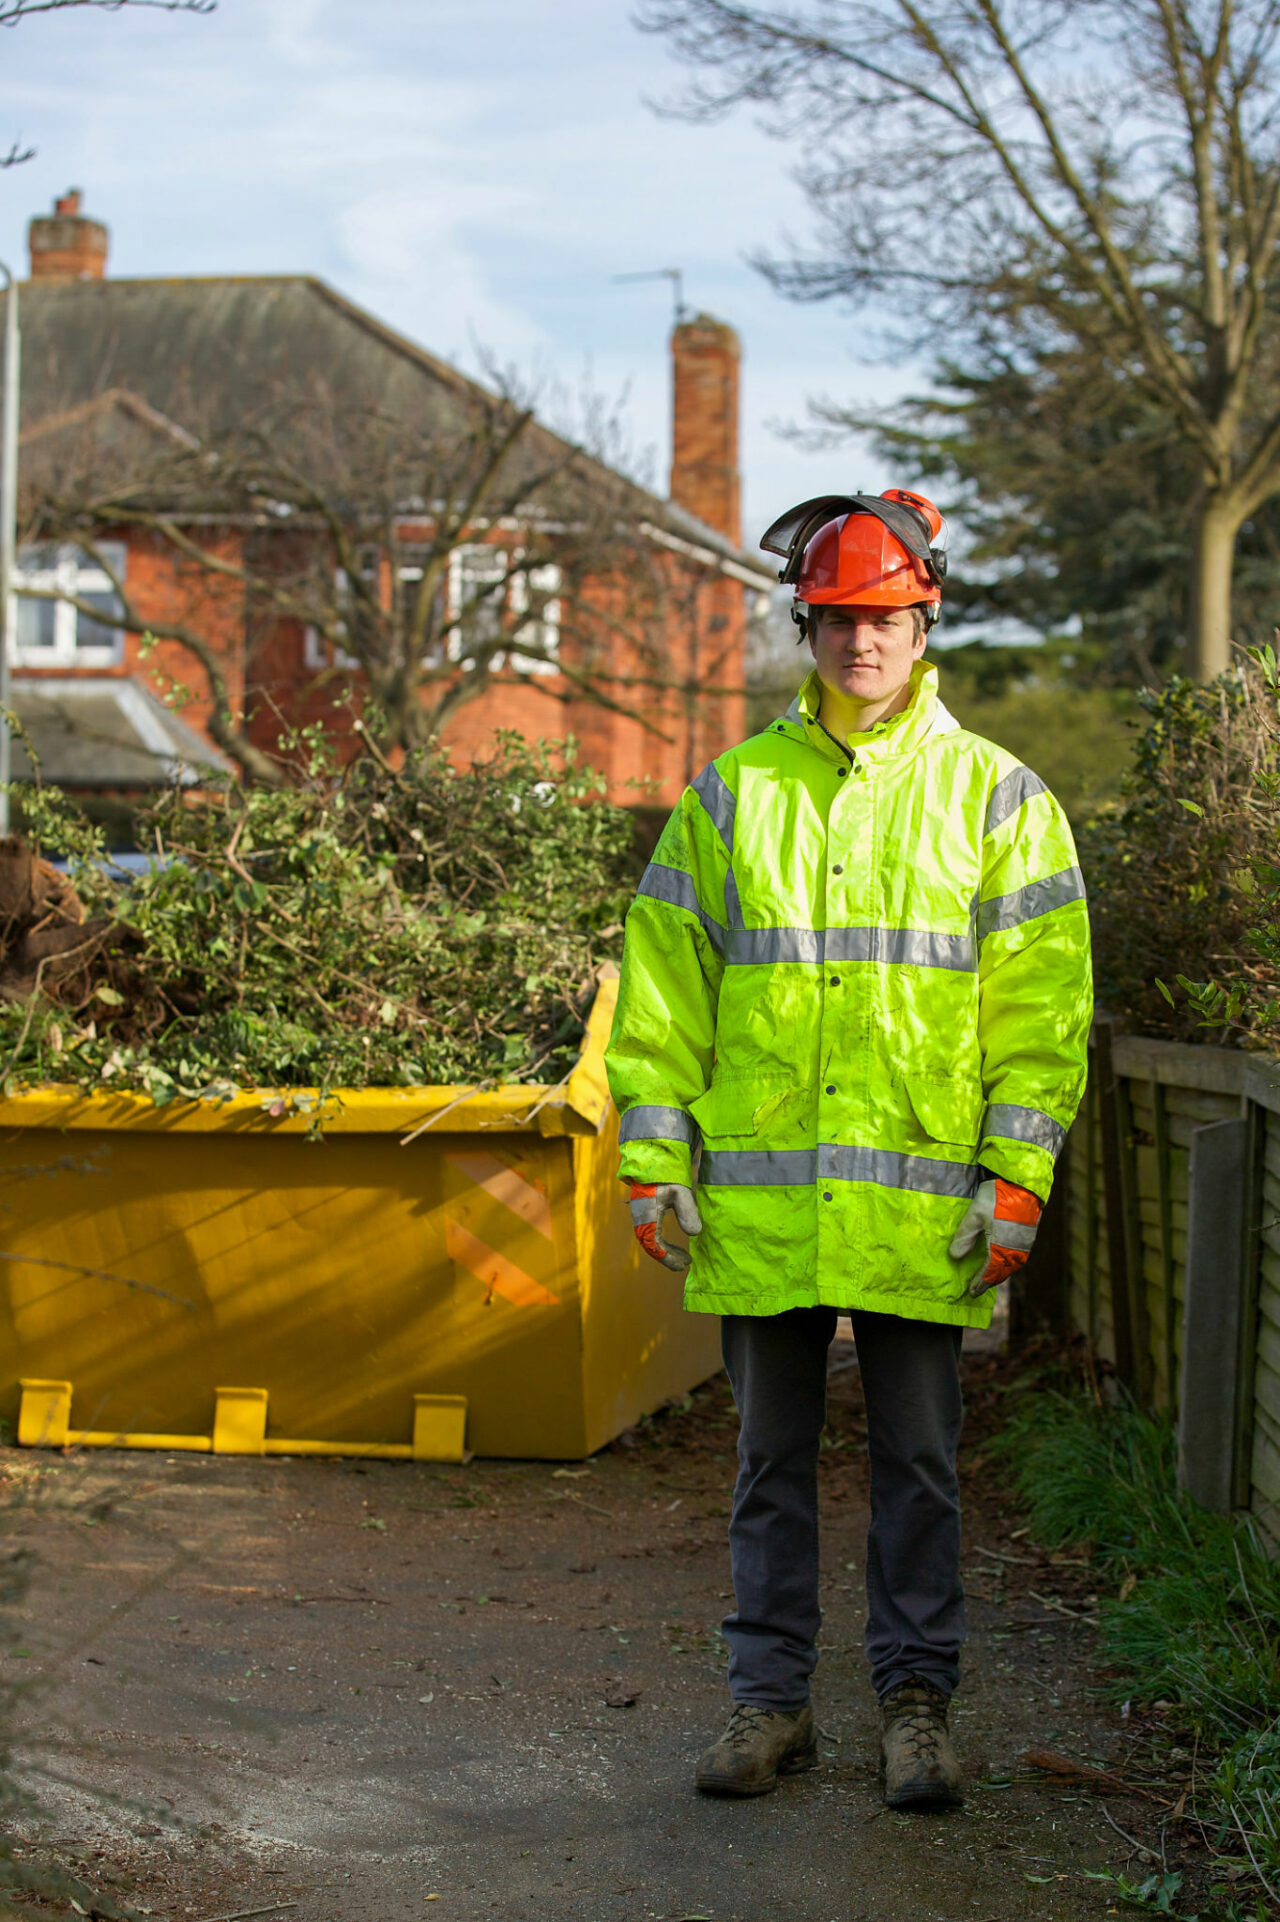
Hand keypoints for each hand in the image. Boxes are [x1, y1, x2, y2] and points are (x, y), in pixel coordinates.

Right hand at [627, 1182, 702, 1272]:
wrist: (653, 1157)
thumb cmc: (666, 1174)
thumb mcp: (680, 1191)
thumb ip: (687, 1211)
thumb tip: (695, 1233)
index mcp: (646, 1215)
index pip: (654, 1244)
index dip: (668, 1257)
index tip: (683, 1264)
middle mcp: (640, 1218)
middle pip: (652, 1246)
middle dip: (669, 1257)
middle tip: (687, 1263)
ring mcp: (642, 1216)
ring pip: (652, 1241)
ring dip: (667, 1251)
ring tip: (685, 1257)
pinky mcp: (646, 1213)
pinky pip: (653, 1234)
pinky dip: (664, 1243)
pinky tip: (675, 1246)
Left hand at [949, 1177, 1041, 1296]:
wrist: (1024, 1183)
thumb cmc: (998, 1197)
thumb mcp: (975, 1215)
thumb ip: (964, 1236)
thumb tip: (954, 1257)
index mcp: (1002, 1248)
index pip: (988, 1272)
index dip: (979, 1283)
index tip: (970, 1292)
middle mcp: (1015, 1251)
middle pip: (1001, 1273)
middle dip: (988, 1282)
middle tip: (977, 1290)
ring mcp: (1024, 1245)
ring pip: (1011, 1267)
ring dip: (999, 1274)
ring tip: (988, 1279)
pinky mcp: (1028, 1237)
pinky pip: (1017, 1259)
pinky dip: (1007, 1265)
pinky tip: (1002, 1262)